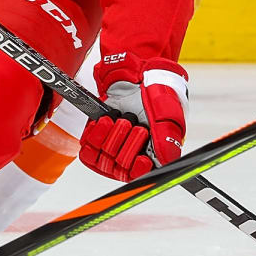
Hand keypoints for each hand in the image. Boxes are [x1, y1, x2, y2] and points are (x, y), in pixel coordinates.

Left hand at [79, 57, 187, 180]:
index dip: (139, 170)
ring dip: (115, 135)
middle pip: (120, 168)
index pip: (140, 177)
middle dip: (129, 143)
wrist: (137, 78)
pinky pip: (88, 148)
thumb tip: (167, 161)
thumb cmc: (156, 98)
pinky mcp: (96, 139)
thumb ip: (166, 141)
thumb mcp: (167, 118)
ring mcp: (112, 149)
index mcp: (151, 158)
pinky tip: (108, 120)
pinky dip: (97, 133)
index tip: (143, 159)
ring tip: (125, 120)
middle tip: (138, 126)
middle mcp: (131, 157)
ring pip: (104, 159)